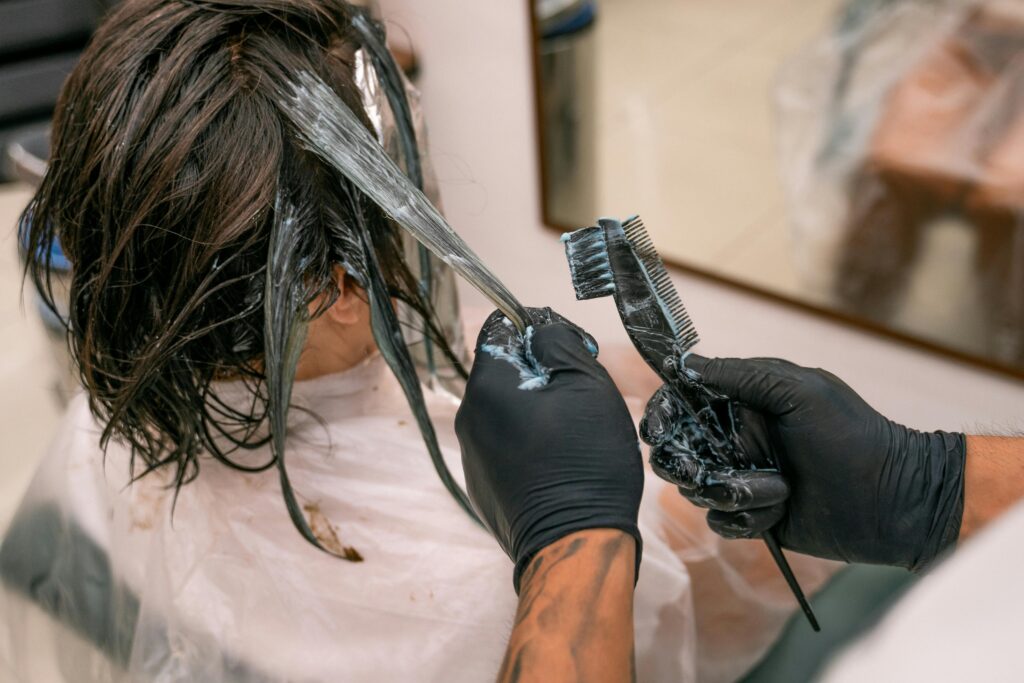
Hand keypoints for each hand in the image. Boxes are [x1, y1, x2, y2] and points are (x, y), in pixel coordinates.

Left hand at [455, 309, 642, 589]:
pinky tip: (561, 463)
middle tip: (584, 394)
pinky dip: (530, 443)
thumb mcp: (586, 385)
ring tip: (577, 433)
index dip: (538, 329)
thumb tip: (537, 326)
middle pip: (504, 372)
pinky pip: (505, 446)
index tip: (572, 348)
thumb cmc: (585, 461)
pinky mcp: (482, 486)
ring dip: (539, 409)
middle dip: (542, 373)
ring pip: (506, 410)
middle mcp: (467, 417)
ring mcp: (471, 455)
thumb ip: (557, 342)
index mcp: (486, 386)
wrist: (574, 545)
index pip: (499, 329)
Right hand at [642, 356, 965, 570]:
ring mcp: (743, 478)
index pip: (683, 404)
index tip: (658, 429)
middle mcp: (737, 440)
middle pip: (677, 451)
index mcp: (744, 404)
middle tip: (716, 469)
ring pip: (697, 490)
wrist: (892, 500)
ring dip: (732, 491)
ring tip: (777, 489)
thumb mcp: (800, 391)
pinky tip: (780, 510)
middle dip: (690, 463)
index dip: (662, 415)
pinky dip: (747, 518)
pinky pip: (721, 520)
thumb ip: (741, 375)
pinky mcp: (753, 515)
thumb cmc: (852, 436)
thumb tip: (687, 363)